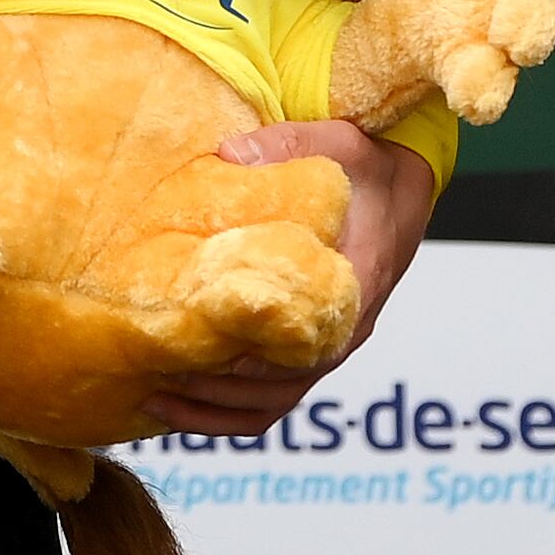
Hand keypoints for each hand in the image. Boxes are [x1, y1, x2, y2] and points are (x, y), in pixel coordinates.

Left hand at [140, 121, 436, 435]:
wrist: (399, 193)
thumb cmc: (365, 170)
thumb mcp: (338, 144)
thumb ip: (286, 147)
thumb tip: (228, 155)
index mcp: (354, 286)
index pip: (303, 344)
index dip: (253, 359)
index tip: (200, 354)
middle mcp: (344, 329)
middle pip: (281, 386)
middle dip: (218, 390)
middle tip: (158, 375)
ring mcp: (329, 346)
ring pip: (275, 402)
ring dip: (217, 410)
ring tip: (156, 401)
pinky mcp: (312, 350)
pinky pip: (275, 398)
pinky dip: (231, 411)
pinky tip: (185, 405)